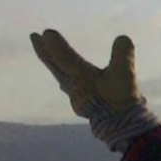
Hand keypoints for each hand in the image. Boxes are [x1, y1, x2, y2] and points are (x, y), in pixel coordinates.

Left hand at [29, 30, 159, 150]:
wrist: (121, 127)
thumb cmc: (121, 99)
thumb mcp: (126, 74)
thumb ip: (123, 54)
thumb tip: (122, 38)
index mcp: (82, 77)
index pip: (65, 58)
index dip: (56, 45)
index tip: (46, 33)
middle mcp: (74, 86)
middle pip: (55, 66)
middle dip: (44, 50)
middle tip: (33, 36)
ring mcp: (75, 97)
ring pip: (59, 75)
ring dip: (51, 62)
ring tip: (45, 52)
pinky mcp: (80, 104)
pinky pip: (67, 86)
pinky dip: (62, 76)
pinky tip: (64, 81)